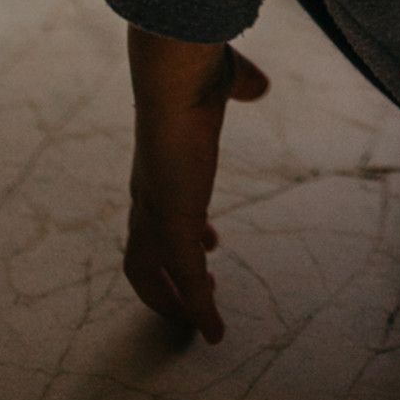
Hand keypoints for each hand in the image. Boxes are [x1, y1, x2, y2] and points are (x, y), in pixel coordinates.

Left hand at [122, 27, 269, 343]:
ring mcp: (156, 213)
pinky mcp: (172, 227)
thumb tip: (258, 85)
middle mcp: (149, 193)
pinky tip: (214, 331)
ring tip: (202, 320)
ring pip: (152, 274)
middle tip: (201, 292)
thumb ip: (239, 85)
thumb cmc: (196, 69)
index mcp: (158, 162)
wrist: (177, 74)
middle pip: (141, 254)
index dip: (182, 230)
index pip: (158, 210)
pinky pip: (184, 281)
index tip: (210, 242)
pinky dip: (197, 310)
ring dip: (175, 300)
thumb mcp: (223, 79)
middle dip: (166, 279)